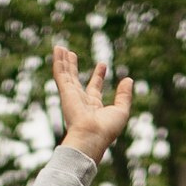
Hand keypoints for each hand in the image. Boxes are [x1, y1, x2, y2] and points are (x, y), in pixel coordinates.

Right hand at [53, 44, 133, 161]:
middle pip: (75, 80)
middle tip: (72, 54)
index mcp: (93, 107)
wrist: (91, 137)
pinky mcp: (65, 92)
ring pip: (65, 75)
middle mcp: (80, 101)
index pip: (94, 88)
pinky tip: (57, 50)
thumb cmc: (106, 129)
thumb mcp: (121, 110)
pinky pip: (60, 74)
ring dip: (63, 61)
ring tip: (60, 48)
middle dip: (73, 67)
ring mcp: (71, 96)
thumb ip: (124, 95)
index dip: (98, 76)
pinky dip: (58, 62)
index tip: (102, 64)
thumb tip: (128, 80)